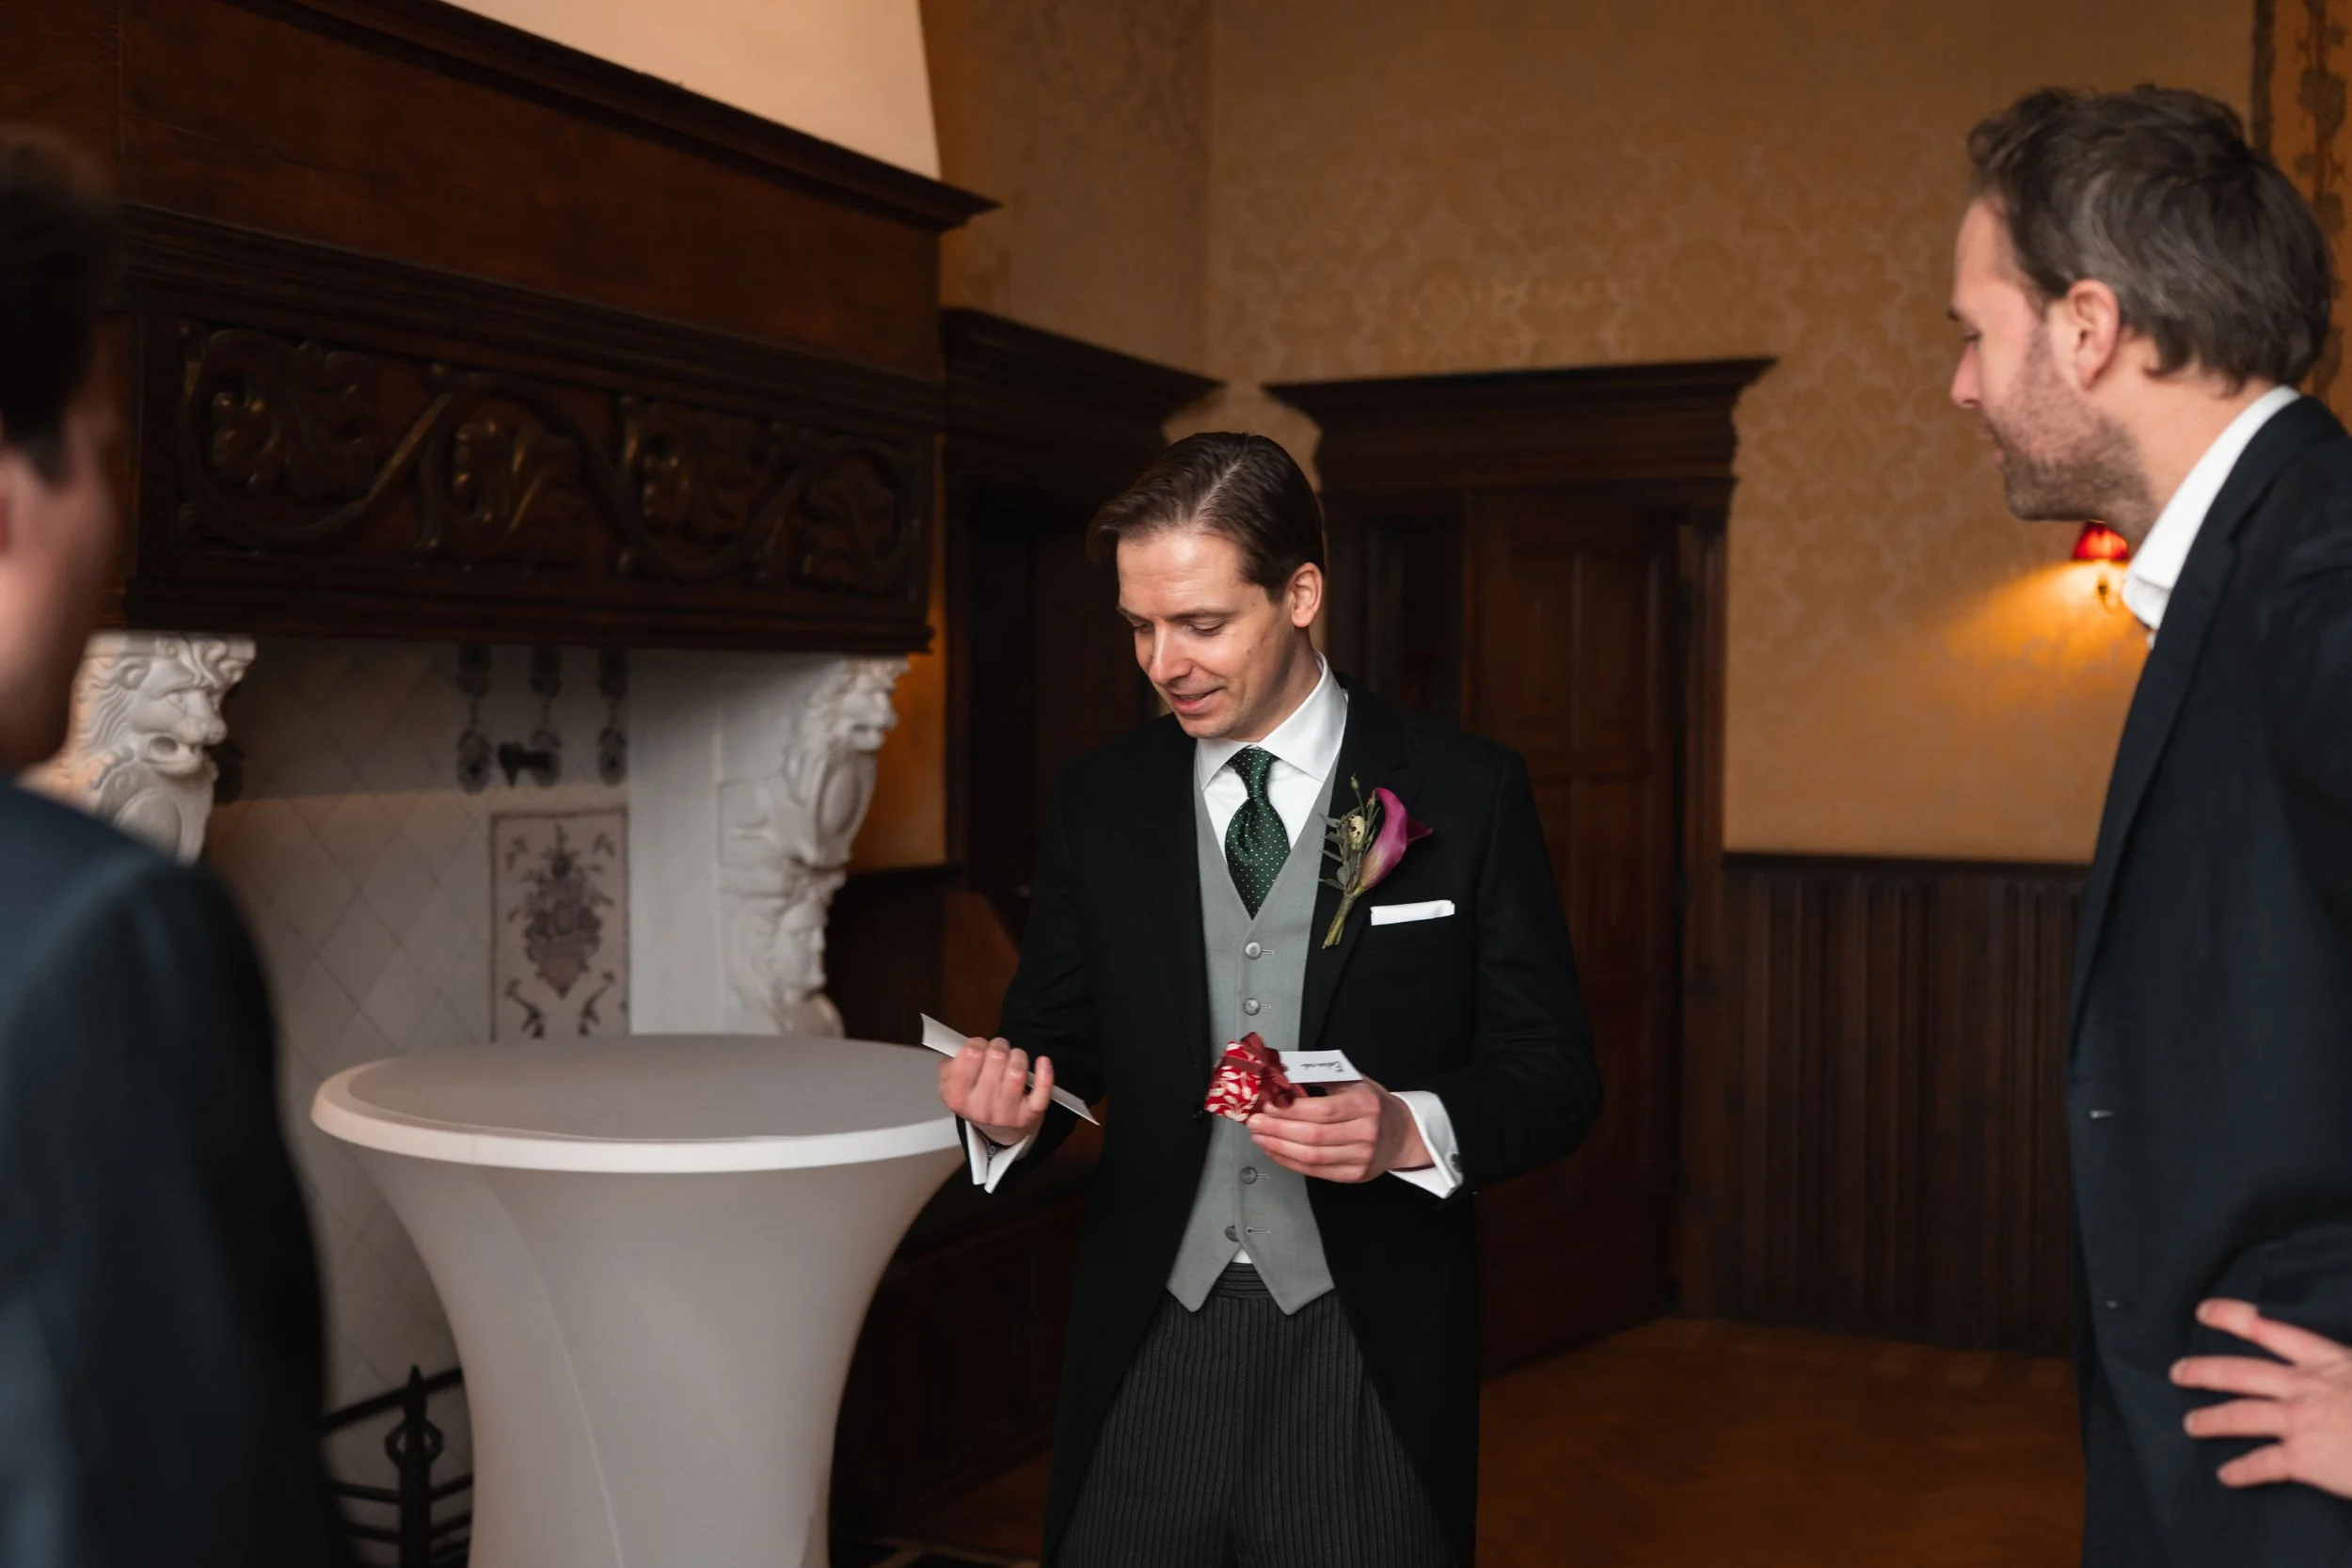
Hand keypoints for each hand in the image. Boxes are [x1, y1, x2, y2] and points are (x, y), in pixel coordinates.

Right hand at [937, 1036, 1053, 1147]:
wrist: (998, 1129)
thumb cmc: (976, 1099)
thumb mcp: (951, 1083)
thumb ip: (950, 1063)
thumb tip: (962, 1047)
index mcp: (957, 1097)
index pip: (969, 1055)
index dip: (976, 1043)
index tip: (979, 1047)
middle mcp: (980, 1108)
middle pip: (996, 1057)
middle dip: (1000, 1046)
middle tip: (998, 1051)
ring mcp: (1005, 1113)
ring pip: (1017, 1070)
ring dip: (1018, 1056)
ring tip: (1014, 1059)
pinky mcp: (1029, 1115)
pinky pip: (1040, 1092)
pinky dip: (1044, 1074)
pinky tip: (1042, 1062)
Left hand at [1246, 1077, 1429, 1183]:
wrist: (1402, 1134)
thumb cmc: (1373, 1104)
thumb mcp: (1353, 1081)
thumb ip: (1320, 1078)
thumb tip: (1281, 1075)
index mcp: (1365, 1104)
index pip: (1323, 1110)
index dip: (1291, 1111)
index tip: (1268, 1106)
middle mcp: (1366, 1133)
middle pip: (1314, 1136)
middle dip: (1277, 1130)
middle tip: (1255, 1123)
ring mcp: (1361, 1157)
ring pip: (1312, 1157)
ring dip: (1279, 1148)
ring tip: (1260, 1137)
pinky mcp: (1355, 1175)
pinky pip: (1316, 1172)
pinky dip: (1290, 1162)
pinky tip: (1276, 1151)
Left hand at [2173, 1298, 2351, 1494]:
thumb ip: (2342, 1366)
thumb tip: (2337, 1368)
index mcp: (2326, 1361)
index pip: (2270, 1330)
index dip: (2233, 1317)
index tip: (2204, 1311)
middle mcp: (2304, 1386)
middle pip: (2241, 1372)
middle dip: (2205, 1371)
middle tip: (2177, 1372)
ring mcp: (2299, 1421)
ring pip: (2240, 1415)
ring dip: (2210, 1420)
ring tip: (2190, 1424)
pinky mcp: (2302, 1458)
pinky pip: (2262, 1464)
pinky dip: (2241, 1471)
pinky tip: (2226, 1476)